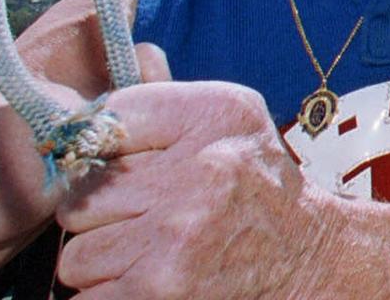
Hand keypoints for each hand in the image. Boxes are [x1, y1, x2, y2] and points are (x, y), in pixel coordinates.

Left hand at [55, 80, 338, 298]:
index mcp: (214, 115)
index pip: (108, 118)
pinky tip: (145, 284)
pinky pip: (87, 294)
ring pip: (77, 253)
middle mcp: (199, 169)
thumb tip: (81, 116)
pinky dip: (109, 296)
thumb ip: (163, 108)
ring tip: (149, 256)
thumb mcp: (231, 122)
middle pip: (83, 193)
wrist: (312, 260)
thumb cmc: (257, 188)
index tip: (125, 169)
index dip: (102, 149)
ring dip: (105, 264)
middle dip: (103, 215)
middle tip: (145, 219)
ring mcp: (177, 233)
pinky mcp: (159, 288)